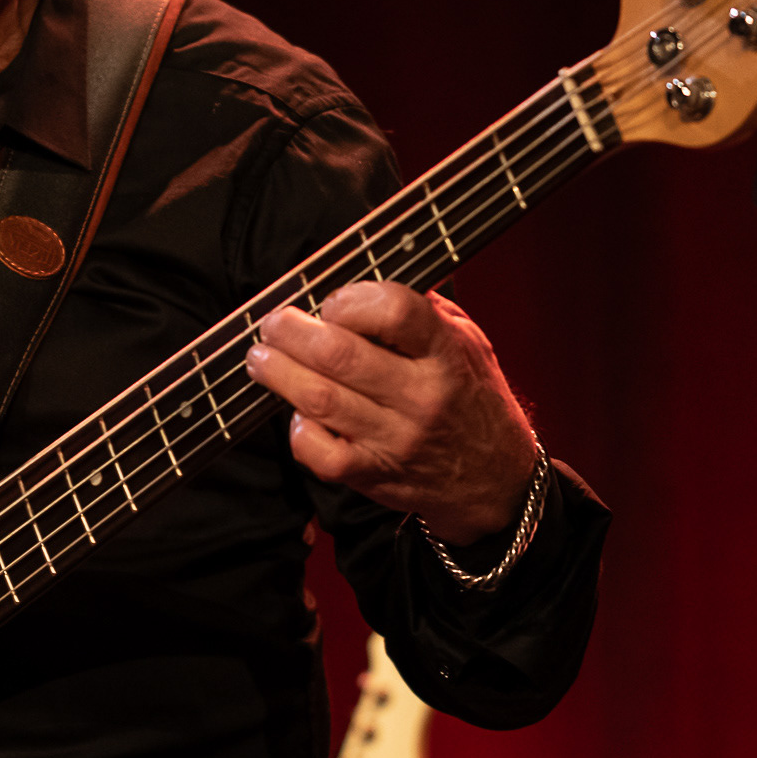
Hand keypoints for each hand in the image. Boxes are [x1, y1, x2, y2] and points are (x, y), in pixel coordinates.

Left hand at [246, 280, 537, 544]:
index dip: (350, 300)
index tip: (331, 302)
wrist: (495, 477)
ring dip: (279, 373)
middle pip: (340, 355)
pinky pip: (321, 454)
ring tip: (261, 358)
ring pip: (320, 400)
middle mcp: (422, 395)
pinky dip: (299, 431)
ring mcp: (396, 438)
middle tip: (273, 324)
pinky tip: (297, 413)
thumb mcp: (466, 341)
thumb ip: (421, 310)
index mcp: (446, 352)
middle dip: (292, 332)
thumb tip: (363, 280)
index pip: (394, 310)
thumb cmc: (471, 398)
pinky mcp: (375, 475)